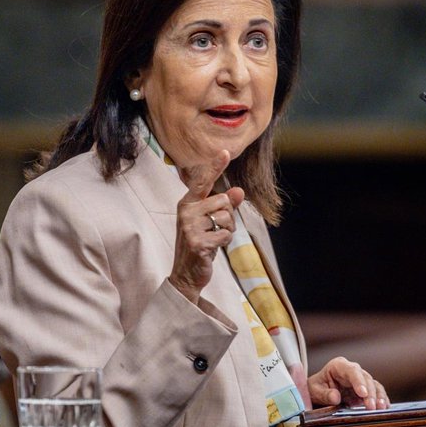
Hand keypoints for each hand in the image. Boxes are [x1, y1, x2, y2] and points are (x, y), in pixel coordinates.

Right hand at [167, 149, 244, 302]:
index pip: (203, 181)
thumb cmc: (200, 244)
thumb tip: (240, 191)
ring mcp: (189, 227)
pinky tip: (213, 249)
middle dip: (229, 217)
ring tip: (214, 240)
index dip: (215, 166)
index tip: (226, 152)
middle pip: (224, 201)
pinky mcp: (197, 242)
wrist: (185, 275)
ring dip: (227, 231)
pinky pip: (225, 235)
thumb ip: (225, 206)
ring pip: (226, 218)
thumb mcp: (211, 223)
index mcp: (188, 203)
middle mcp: (186, 212)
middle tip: (216, 230)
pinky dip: (225, 243)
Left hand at [308, 356, 388, 410]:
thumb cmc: (316, 388)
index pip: (351, 371)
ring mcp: (361, 380)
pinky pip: (377, 392)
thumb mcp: (315, 390)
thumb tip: (336, 397)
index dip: (358, 381)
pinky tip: (385, 407)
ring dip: (379, 396)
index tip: (362, 393)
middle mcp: (352, 370)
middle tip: (371, 407)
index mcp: (339, 366)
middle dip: (370, 393)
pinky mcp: (366, 390)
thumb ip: (324, 394)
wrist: (319, 392)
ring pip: (374, 385)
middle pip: (365, 378)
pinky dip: (381, 399)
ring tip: (381, 408)